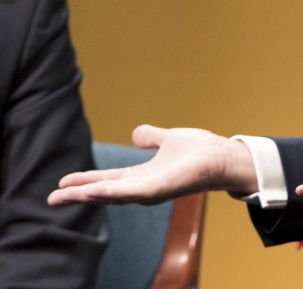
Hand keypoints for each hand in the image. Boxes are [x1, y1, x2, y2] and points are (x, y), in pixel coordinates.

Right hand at [48, 124, 256, 205]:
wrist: (221, 156)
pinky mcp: (160, 190)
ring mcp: (150, 190)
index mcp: (142, 175)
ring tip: (64, 195)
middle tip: (52, 197)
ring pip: (112, 195)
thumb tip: (136, 133)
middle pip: (104, 192)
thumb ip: (151, 137)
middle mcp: (143, 186)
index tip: (63, 182)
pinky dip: (111, 192)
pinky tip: (93, 190)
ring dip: (88, 195)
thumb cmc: (200, 151)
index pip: (107, 180)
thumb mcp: (168, 139)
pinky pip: (131, 192)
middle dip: (78, 195)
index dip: (86, 181)